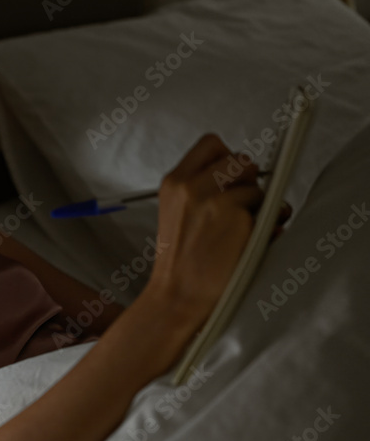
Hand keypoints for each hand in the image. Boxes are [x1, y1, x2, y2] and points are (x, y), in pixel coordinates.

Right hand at [145, 134, 270, 336]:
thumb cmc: (182, 261)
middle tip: (242, 204)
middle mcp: (189, 184)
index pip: (211, 144)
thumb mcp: (177, 213)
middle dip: (247, 179)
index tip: (231, 178)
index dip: (227, 158)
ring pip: (255, 181)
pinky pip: (267, 205)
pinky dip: (267, 221)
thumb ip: (200, 189)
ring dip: (259, 200)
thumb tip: (245, 174)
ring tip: (249, 224)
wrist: (177, 295)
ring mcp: (211, 198)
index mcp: (173, 183)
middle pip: (239, 158)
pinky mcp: (232, 213)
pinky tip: (254, 238)